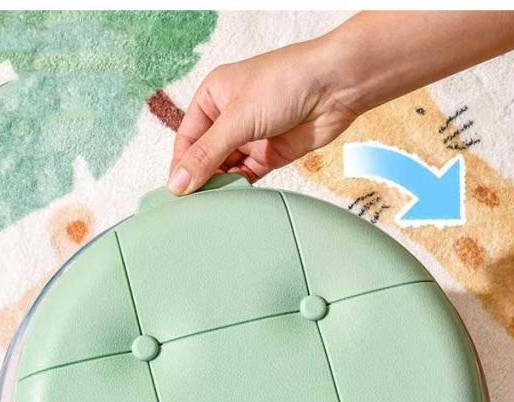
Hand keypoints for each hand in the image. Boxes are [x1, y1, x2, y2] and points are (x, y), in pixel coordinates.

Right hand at [168, 34, 357, 193]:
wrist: (336, 86)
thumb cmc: (287, 81)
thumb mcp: (238, 117)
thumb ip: (207, 154)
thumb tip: (178, 182)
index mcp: (213, 97)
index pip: (187, 139)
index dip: (181, 166)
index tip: (178, 192)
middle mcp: (229, 117)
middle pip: (205, 157)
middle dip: (200, 179)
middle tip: (194, 206)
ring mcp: (250, 137)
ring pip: (226, 170)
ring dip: (220, 187)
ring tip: (213, 207)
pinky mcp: (269, 154)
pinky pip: (247, 178)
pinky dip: (240, 190)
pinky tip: (234, 201)